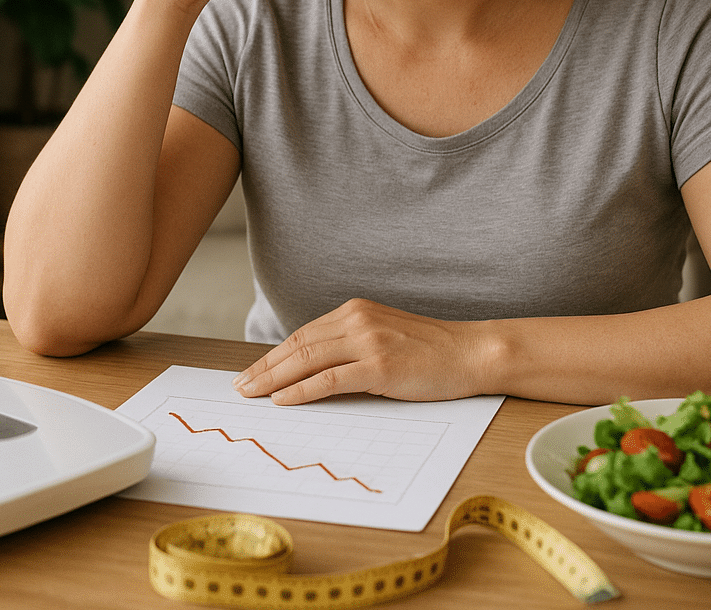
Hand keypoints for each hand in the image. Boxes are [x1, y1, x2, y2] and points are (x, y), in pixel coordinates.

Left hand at [232, 298, 494, 403]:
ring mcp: (368, 341)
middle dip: (264, 367)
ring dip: (273, 378)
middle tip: (240, 386)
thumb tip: (311, 369)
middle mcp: (357, 319)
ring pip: (307, 360)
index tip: (252, 372)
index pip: (303, 334)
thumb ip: (351, 345)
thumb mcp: (384, 337)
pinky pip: (329, 379)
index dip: (272, 355)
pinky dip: (301, 390)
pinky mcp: (379, 365)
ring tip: (252, 394)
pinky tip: (283, 400)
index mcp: (355, 311)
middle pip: (298, 345)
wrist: (470, 353)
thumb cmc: (429, 351)